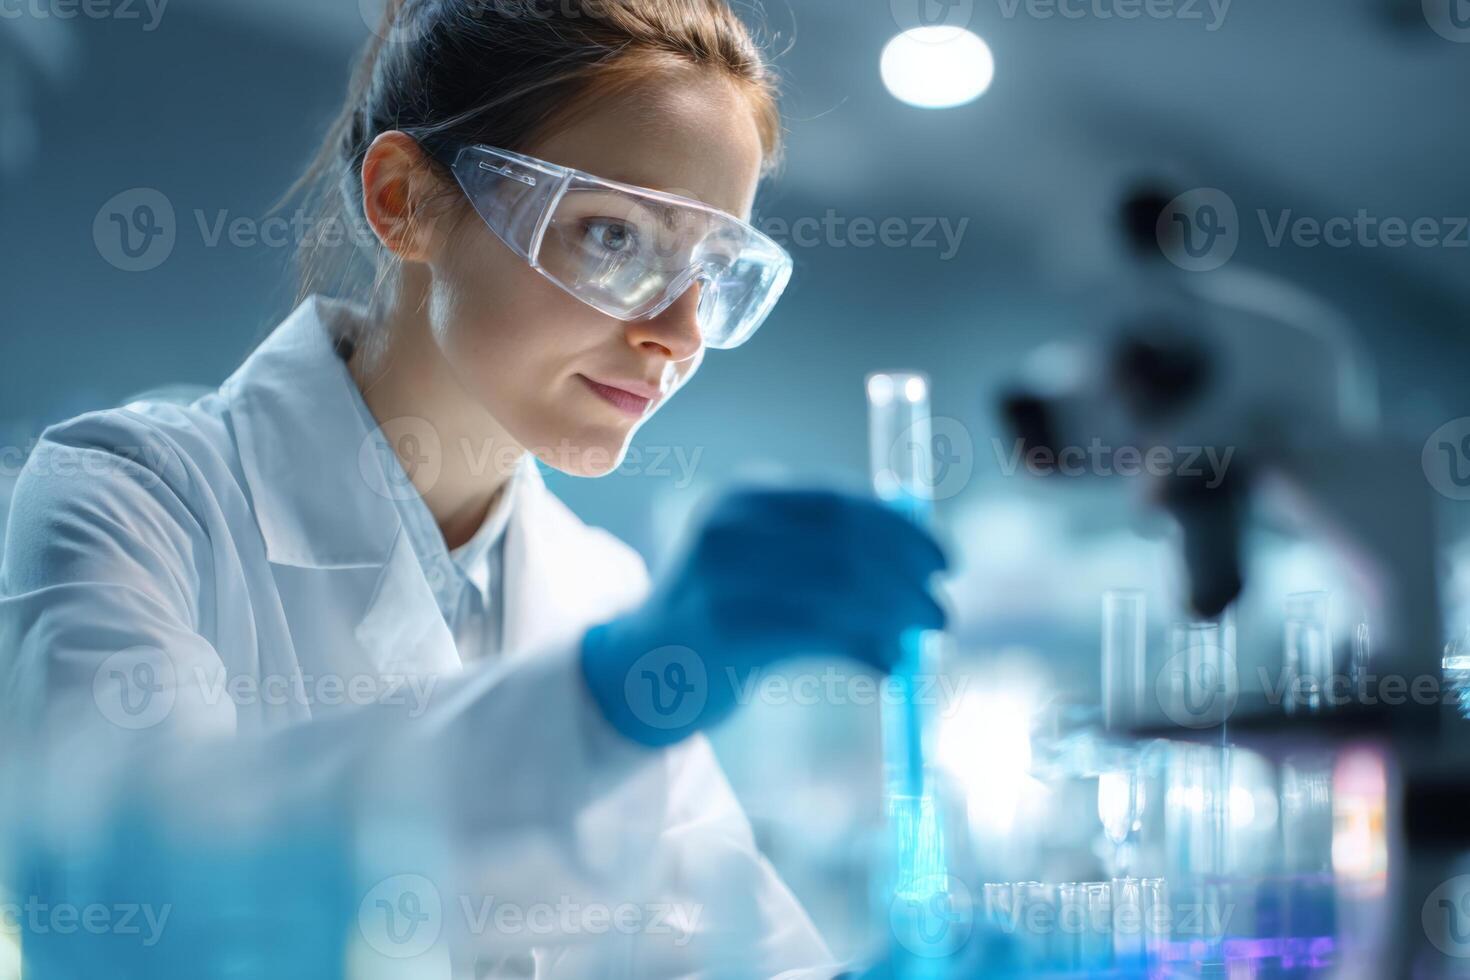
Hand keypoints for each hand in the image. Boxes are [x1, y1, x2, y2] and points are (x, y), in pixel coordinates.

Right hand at [580, 486, 948, 746]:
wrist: (646, 668)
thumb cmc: (727, 612)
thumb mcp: (767, 560)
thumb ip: (830, 548)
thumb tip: (923, 553)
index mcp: (746, 496)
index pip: (840, 501)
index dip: (902, 530)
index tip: (946, 562)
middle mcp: (730, 525)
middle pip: (844, 542)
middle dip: (907, 577)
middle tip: (941, 613)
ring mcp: (722, 574)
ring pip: (838, 588)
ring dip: (895, 617)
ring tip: (921, 642)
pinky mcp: (726, 627)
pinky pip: (820, 634)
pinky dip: (867, 649)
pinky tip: (889, 667)